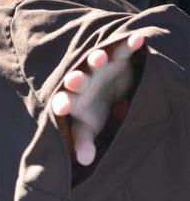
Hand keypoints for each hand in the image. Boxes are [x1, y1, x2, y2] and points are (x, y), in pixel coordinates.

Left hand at [52, 32, 145, 165]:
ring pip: (94, 61)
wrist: (108, 92)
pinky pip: (121, 49)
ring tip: (99, 59)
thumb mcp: (88, 129)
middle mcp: (82, 81)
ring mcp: (98, 68)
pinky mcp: (116, 58)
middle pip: (76, 79)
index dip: (62, 103)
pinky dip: (128, 44)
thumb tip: (84, 161)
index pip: (63, 101)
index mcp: (72, 100)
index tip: (62, 107)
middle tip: (77, 80)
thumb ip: (83, 143)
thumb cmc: (93, 113)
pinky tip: (137, 39)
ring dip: (96, 59)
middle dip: (76, 79)